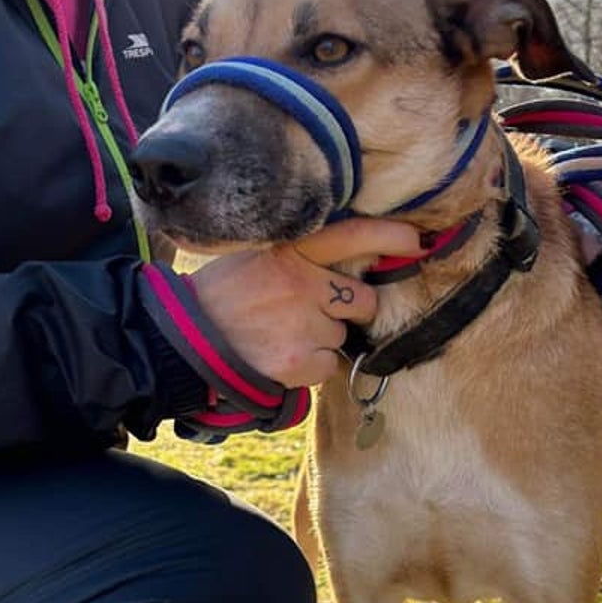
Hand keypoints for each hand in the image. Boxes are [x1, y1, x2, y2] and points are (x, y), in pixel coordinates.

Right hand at [189, 218, 419, 387]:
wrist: (184, 340)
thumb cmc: (219, 296)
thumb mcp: (254, 256)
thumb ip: (297, 256)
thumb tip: (345, 263)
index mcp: (289, 250)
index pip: (352, 235)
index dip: (390, 237)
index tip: (416, 242)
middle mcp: (302, 283)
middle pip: (361, 298)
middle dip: (348, 309)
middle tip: (311, 312)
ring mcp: (302, 323)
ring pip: (341, 336)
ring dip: (320, 339)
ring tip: (280, 334)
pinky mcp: (299, 360)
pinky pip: (326, 366)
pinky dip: (308, 367)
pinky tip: (278, 356)